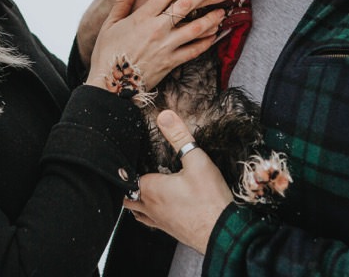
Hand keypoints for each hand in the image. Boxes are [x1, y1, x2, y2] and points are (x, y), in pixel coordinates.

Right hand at [86, 0, 231, 92]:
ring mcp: (166, 47)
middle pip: (185, 6)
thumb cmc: (108, 53)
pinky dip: (206, 43)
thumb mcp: (109, 24)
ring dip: (211, 19)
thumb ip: (122, 1)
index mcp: (142, 17)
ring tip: (222, 10)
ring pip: (195, 29)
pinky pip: (193, 51)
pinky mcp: (171, 63)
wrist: (111, 85)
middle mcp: (157, 29)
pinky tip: (214, 35)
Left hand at [123, 110, 233, 253]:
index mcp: (151, 189)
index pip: (128, 177)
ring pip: (135, 211)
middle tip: (130, 172)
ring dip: (134, 200)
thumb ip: (179, 137)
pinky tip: (156, 208)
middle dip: (126, 185)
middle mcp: (150, 207)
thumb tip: (164, 116)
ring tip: (137, 189)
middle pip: (126, 196)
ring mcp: (159, 221)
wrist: (222, 233)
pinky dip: (147, 213)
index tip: (127, 158)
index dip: (127, 166)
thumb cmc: (210, 200)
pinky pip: (150, 221)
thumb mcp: (197, 160)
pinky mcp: (169, 230)